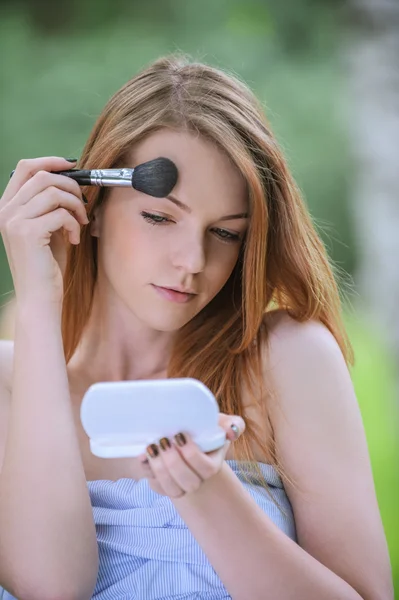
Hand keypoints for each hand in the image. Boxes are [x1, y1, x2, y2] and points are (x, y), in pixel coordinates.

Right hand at [0, 157, 88, 304]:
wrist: (39, 298)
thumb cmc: (47, 265)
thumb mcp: (48, 229)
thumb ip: (51, 205)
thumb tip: (71, 180)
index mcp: (7, 207)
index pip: (25, 168)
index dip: (51, 161)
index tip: (73, 166)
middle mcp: (5, 211)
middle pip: (43, 176)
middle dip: (71, 187)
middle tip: (83, 206)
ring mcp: (14, 221)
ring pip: (53, 192)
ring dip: (75, 206)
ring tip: (80, 224)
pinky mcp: (27, 233)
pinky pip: (60, 214)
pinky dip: (73, 224)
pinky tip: (74, 240)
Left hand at [137, 413, 245, 498]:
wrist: (184, 439)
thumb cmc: (204, 429)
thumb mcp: (219, 423)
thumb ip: (233, 424)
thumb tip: (231, 432)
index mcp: (212, 465)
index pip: (206, 468)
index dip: (191, 454)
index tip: (179, 435)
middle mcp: (197, 480)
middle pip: (189, 482)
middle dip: (174, 463)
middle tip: (163, 441)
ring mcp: (180, 485)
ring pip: (172, 489)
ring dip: (159, 470)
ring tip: (151, 447)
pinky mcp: (163, 485)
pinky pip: (155, 486)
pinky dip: (147, 472)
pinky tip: (143, 456)